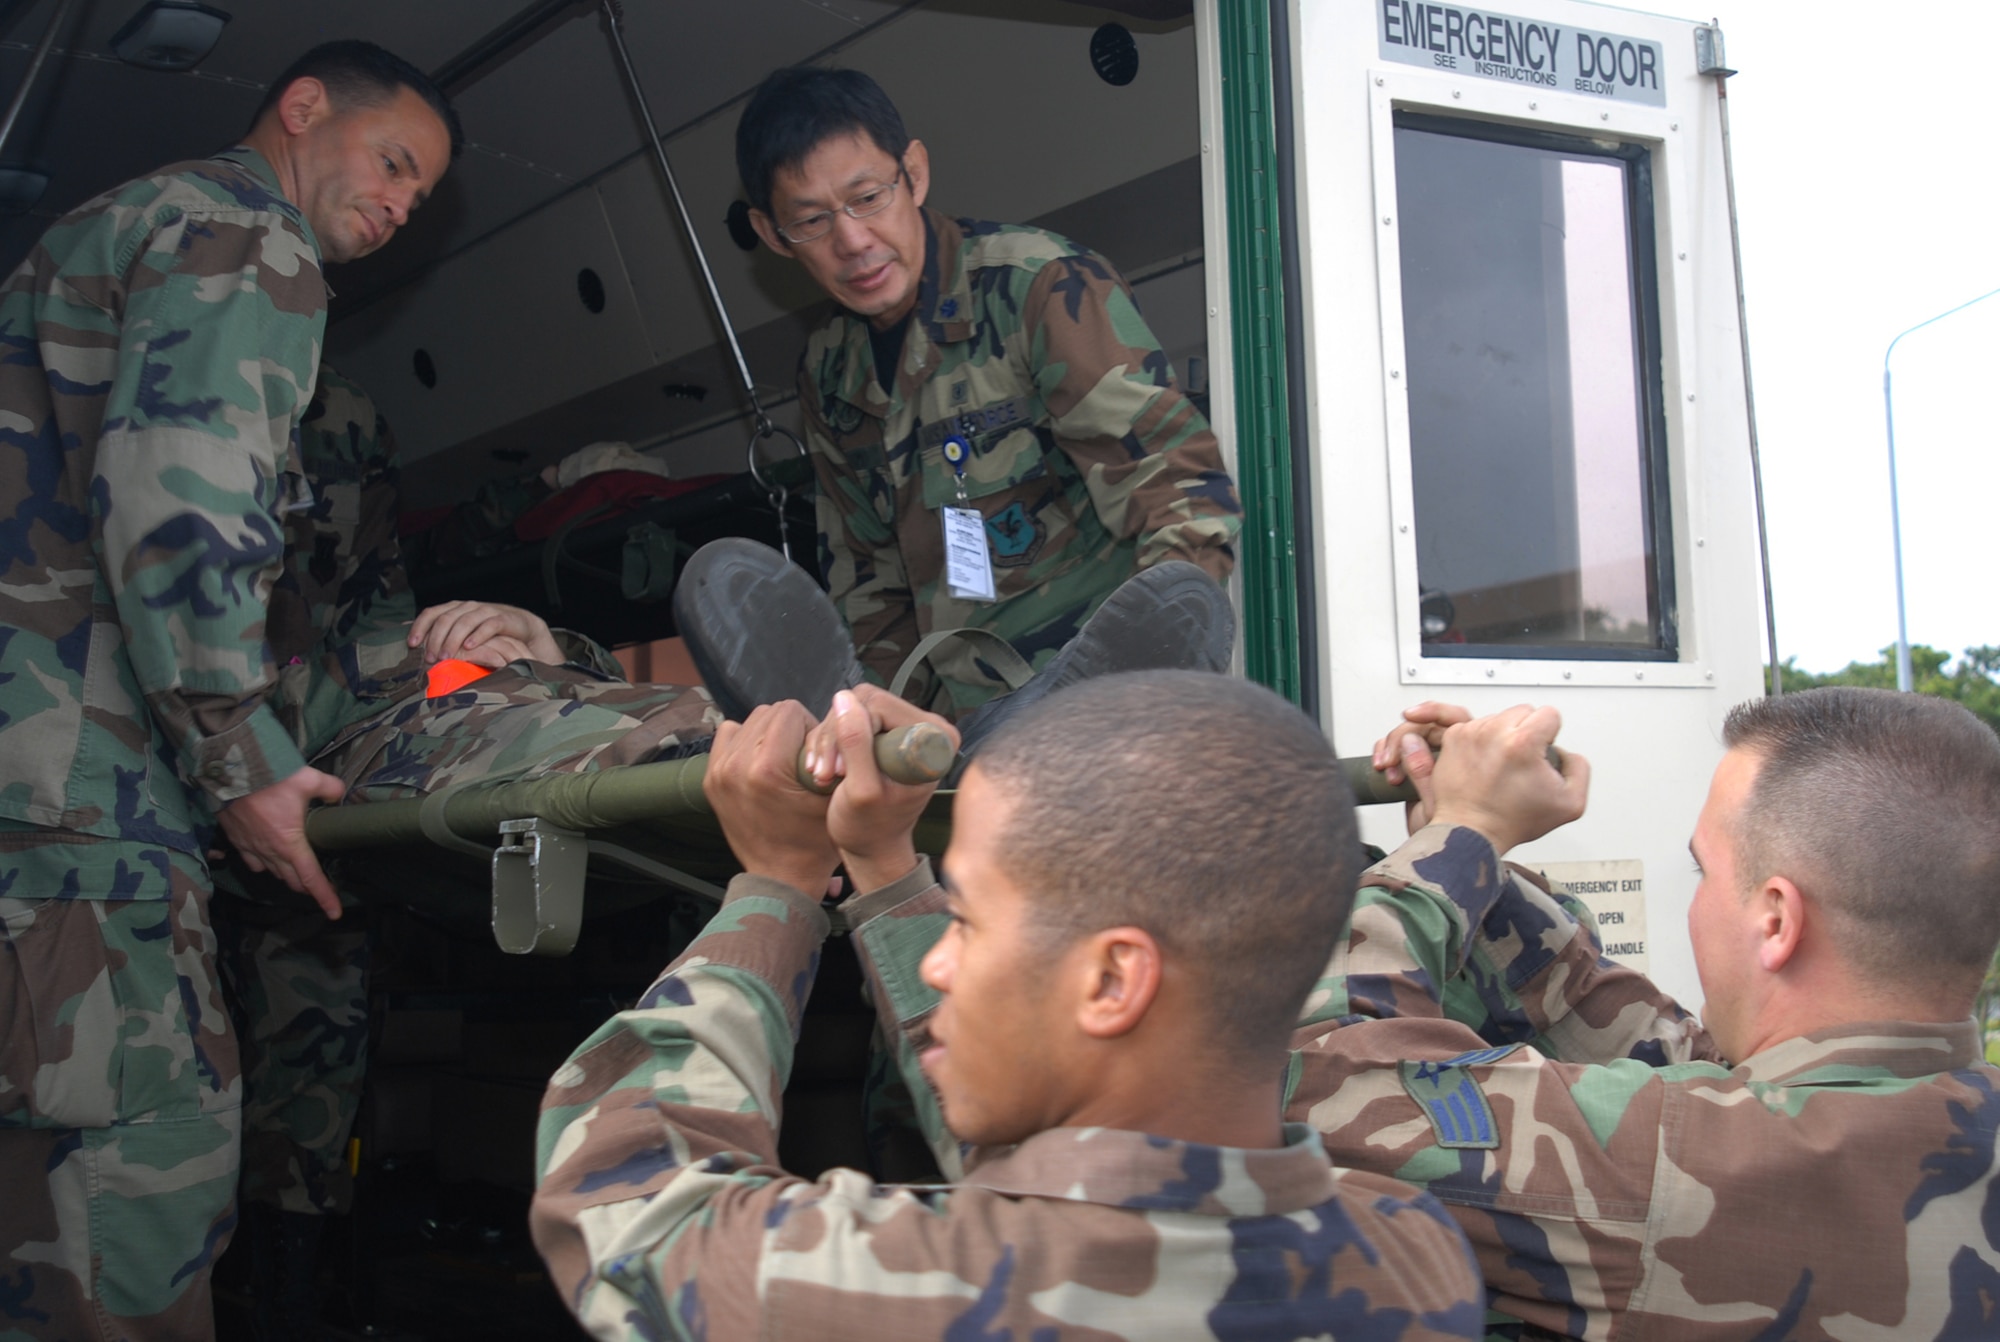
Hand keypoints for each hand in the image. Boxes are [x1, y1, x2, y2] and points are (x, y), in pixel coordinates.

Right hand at [217, 766, 348, 917]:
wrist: (230, 771)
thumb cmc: (270, 777)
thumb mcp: (309, 778)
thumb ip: (330, 788)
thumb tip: (338, 795)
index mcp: (290, 843)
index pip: (311, 878)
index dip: (325, 896)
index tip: (335, 912)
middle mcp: (270, 852)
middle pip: (292, 880)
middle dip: (308, 887)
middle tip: (320, 886)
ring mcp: (251, 848)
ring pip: (273, 872)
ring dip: (287, 875)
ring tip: (298, 870)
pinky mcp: (237, 840)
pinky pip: (252, 861)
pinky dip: (264, 865)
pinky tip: (269, 858)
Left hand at [408, 601, 560, 666]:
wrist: (518, 627)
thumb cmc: (485, 631)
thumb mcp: (460, 630)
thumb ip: (438, 632)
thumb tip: (407, 634)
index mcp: (454, 608)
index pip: (431, 613)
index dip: (420, 627)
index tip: (412, 645)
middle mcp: (467, 607)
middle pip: (446, 619)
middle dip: (436, 639)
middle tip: (431, 658)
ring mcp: (484, 611)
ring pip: (464, 622)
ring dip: (453, 640)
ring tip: (447, 657)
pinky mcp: (502, 619)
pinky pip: (488, 626)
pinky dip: (478, 636)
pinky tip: (470, 648)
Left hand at [702, 701, 839, 895]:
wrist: (780, 878)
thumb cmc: (813, 843)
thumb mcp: (835, 797)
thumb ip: (833, 754)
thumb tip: (833, 722)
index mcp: (767, 768)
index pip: (791, 711)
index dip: (811, 727)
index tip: (816, 753)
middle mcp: (736, 765)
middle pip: (770, 712)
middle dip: (791, 729)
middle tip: (801, 758)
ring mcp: (718, 772)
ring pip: (750, 720)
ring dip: (769, 733)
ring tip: (782, 760)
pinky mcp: (711, 778)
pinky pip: (728, 735)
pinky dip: (746, 740)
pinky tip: (760, 762)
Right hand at [804, 686, 956, 892]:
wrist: (872, 846)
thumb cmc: (870, 828)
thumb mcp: (861, 791)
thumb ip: (856, 744)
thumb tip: (844, 698)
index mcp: (935, 736)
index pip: (878, 705)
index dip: (849, 734)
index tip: (838, 771)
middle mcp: (926, 725)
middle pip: (864, 700)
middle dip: (836, 736)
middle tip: (824, 773)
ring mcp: (905, 726)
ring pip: (851, 706)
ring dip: (829, 741)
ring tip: (823, 774)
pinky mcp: (886, 730)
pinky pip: (849, 717)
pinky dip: (830, 741)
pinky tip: (825, 768)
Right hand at [1372, 702, 1471, 833]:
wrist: (1441, 853)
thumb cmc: (1458, 836)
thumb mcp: (1440, 805)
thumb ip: (1426, 772)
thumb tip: (1411, 742)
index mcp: (1474, 755)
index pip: (1455, 718)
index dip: (1433, 711)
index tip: (1411, 716)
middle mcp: (1454, 754)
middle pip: (1427, 724)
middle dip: (1403, 734)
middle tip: (1390, 754)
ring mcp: (1433, 760)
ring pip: (1408, 735)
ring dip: (1391, 746)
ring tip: (1386, 767)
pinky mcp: (1413, 767)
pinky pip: (1395, 748)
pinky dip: (1384, 752)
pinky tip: (1382, 767)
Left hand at [1411, 705, 1587, 854]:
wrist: (1470, 830)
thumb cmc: (1512, 821)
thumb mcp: (1571, 803)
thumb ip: (1579, 768)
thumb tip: (1563, 751)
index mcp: (1523, 742)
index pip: (1549, 714)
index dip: (1550, 735)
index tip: (1540, 754)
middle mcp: (1494, 732)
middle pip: (1524, 711)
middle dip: (1527, 731)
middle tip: (1521, 761)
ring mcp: (1471, 733)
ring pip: (1499, 717)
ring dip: (1504, 735)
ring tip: (1501, 764)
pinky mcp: (1453, 737)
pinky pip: (1476, 726)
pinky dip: (1482, 740)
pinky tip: (1484, 763)